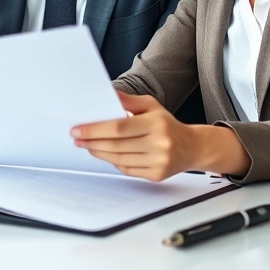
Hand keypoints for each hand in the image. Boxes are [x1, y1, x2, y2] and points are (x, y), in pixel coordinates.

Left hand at [71, 91, 198, 180]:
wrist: (192, 147)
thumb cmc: (166, 124)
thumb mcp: (150, 106)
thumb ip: (128, 100)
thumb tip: (107, 94)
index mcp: (156, 123)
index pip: (119, 127)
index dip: (95, 130)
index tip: (77, 130)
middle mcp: (159, 143)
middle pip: (117, 145)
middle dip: (92, 142)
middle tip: (77, 139)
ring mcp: (159, 161)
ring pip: (120, 159)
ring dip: (99, 153)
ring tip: (87, 146)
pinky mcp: (157, 175)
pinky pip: (128, 170)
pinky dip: (114, 162)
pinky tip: (106, 154)